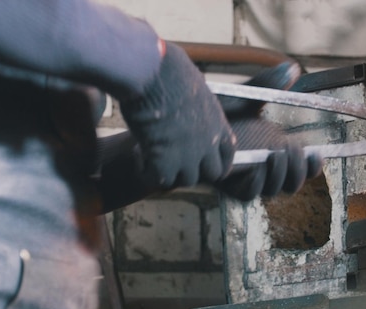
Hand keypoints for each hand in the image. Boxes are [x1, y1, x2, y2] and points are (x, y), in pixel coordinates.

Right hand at [119, 41, 234, 188]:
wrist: (151, 73)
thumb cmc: (168, 69)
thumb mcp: (194, 87)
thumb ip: (196, 105)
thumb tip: (185, 102)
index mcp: (217, 123)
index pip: (228, 153)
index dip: (220, 162)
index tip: (208, 165)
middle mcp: (207, 143)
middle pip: (211, 174)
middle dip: (194, 170)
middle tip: (175, 162)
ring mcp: (188, 156)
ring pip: (185, 180)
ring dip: (169, 171)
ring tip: (152, 155)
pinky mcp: (165, 163)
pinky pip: (159, 182)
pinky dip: (147, 172)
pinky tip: (137, 155)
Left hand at [215, 62, 323, 200]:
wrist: (180, 123)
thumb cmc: (211, 112)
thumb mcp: (243, 97)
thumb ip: (267, 85)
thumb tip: (294, 68)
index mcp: (274, 150)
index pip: (301, 167)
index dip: (312, 166)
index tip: (316, 153)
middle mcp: (263, 168)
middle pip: (290, 184)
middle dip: (297, 170)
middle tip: (292, 150)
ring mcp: (246, 178)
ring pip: (272, 190)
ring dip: (279, 176)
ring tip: (276, 155)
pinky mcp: (227, 186)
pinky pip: (249, 194)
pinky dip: (257, 183)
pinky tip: (257, 167)